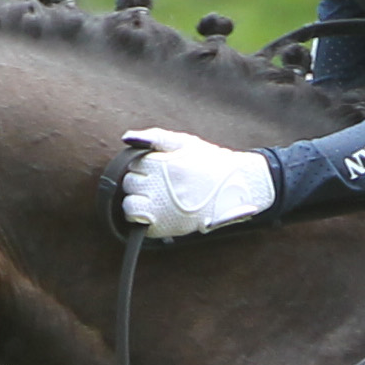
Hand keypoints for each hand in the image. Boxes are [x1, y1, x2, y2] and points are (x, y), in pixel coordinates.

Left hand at [120, 128, 276, 236]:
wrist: (237, 187)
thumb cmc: (212, 163)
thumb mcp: (186, 142)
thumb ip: (156, 137)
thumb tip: (127, 138)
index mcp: (164, 165)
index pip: (132, 164)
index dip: (143, 166)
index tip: (158, 169)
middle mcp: (161, 187)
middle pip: (130, 184)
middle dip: (140, 183)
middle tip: (160, 184)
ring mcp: (163, 209)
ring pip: (130, 205)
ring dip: (138, 202)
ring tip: (156, 199)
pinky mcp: (167, 227)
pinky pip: (140, 224)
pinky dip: (144, 220)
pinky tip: (158, 213)